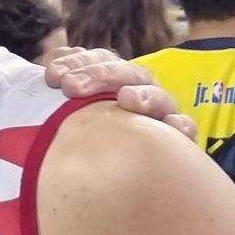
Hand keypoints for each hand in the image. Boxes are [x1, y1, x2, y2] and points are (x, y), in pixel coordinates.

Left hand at [42, 46, 194, 142]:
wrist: (116, 175)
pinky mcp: (177, 138)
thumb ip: (65, 84)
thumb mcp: (69, 112)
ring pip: (157, 95)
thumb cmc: (87, 138)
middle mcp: (139, 90)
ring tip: (125, 99)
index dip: (78, 61)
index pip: (100, 59)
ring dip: (143, 94)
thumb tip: (51, 61)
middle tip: (71, 86)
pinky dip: (180, 125)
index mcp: (114, 79)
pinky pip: (184, 128)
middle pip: (127, 72)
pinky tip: (171, 126)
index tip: (52, 75)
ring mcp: (160, 112)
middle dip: (100, 74)